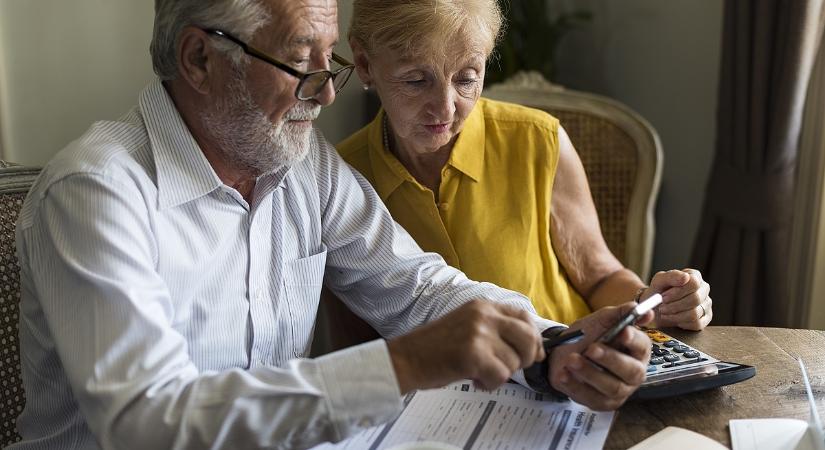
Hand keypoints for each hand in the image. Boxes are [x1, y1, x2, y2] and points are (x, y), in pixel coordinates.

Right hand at [387, 300, 544, 393]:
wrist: (406, 358)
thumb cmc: (436, 348)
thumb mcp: (468, 326)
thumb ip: (497, 330)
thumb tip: (535, 349)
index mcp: (483, 305)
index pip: (524, 316)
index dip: (534, 337)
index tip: (533, 354)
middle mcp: (483, 315)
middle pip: (528, 337)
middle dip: (525, 358)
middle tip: (507, 368)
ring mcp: (478, 333)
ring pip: (514, 362)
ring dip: (500, 374)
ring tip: (478, 373)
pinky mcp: (473, 354)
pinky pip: (500, 376)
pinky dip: (489, 385)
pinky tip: (474, 381)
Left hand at [548, 303, 652, 410]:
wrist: (562, 352)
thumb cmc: (588, 336)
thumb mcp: (600, 321)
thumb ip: (619, 314)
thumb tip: (640, 308)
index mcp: (637, 351)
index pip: (643, 346)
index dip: (634, 339)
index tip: (622, 332)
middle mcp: (633, 373)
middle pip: (631, 371)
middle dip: (611, 359)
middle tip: (591, 349)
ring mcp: (619, 391)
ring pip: (611, 387)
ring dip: (590, 372)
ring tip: (571, 359)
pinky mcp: (602, 403)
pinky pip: (591, 398)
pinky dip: (575, 386)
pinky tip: (563, 374)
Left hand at [646, 269, 711, 329]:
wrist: (655, 306)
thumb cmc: (659, 291)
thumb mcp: (659, 281)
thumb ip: (671, 276)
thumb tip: (685, 277)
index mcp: (695, 276)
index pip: (693, 283)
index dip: (677, 292)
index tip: (663, 297)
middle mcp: (703, 289)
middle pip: (695, 299)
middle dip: (674, 305)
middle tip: (661, 307)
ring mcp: (706, 304)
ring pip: (695, 313)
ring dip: (675, 315)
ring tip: (665, 312)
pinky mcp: (705, 318)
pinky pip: (696, 324)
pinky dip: (680, 322)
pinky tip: (673, 318)